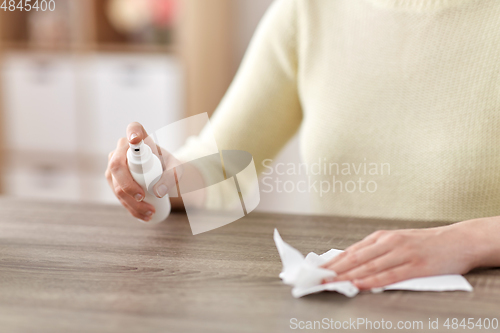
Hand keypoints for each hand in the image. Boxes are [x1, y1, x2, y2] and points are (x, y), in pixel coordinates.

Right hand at [105, 122, 181, 220]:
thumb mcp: (177, 170)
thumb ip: (172, 177)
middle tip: (143, 197)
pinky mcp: (113, 180)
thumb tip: (158, 192)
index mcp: (140, 138)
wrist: (163, 175)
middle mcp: (122, 149)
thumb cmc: (169, 166)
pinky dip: (130, 208)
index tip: (136, 140)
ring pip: (115, 184)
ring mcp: (115, 164)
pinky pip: (117, 194)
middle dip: (128, 185)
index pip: (134, 128)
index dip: (133, 132)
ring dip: (131, 202)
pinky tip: (142, 216)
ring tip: (150, 213)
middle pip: (117, 165)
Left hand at [321, 224, 477, 289]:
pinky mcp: (415, 265)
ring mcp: (402, 253)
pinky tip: (359, 284)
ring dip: (348, 276)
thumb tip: (353, 263)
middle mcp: (389, 243)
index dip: (333, 261)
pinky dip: (372, 280)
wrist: (459, 240)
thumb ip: (377, 251)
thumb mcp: (398, 241)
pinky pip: (390, 275)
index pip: (351, 251)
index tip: (318, 270)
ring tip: (331, 283)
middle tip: (318, 278)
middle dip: (335, 270)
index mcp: (382, 237)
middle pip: (356, 258)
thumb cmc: (426, 243)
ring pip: (369, 266)